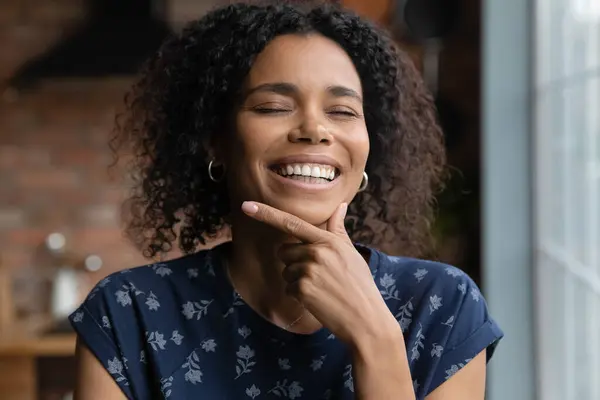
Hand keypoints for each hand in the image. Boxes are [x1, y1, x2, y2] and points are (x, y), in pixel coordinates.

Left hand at [241, 201, 399, 346]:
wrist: (365, 318)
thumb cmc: (359, 285)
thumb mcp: (351, 253)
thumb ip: (338, 229)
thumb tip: (340, 206)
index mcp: (328, 240)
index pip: (291, 222)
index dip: (266, 213)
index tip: (246, 206)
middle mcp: (316, 252)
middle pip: (284, 252)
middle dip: (294, 262)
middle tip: (317, 275)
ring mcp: (308, 271)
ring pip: (286, 271)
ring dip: (297, 281)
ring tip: (321, 288)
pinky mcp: (302, 289)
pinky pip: (288, 288)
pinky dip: (299, 296)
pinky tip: (317, 299)